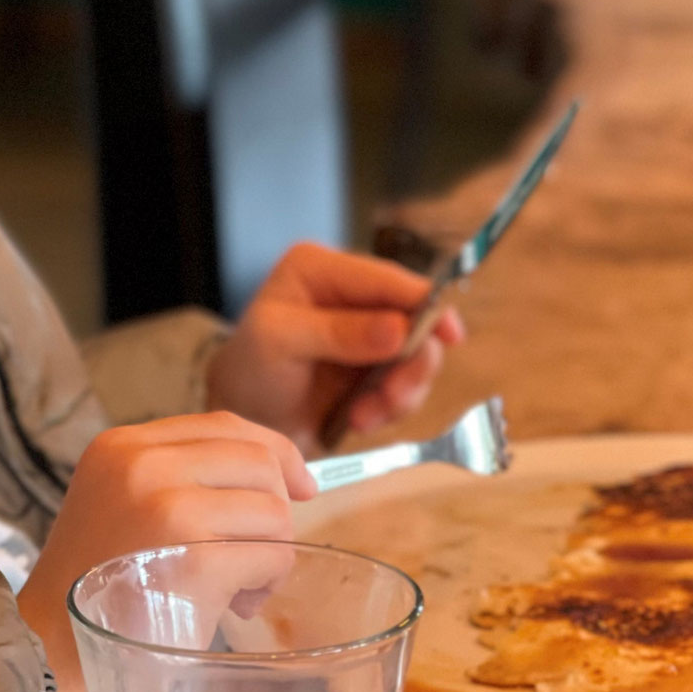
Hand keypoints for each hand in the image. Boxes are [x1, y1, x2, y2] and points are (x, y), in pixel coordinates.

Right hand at [17, 413, 312, 691]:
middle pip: (258, 463)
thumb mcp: (121, 508)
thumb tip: (283, 475)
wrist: (52, 659)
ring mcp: (167, 508)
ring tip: (234, 591)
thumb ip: (180, 480)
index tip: (301, 486)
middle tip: (250, 561)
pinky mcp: (195, 559)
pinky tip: (232, 607)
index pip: (222, 424)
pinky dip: (265, 584)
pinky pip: (272, 556)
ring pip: (273, 511)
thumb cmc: (97, 595)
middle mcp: (142, 465)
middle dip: (273, 514)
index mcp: (121, 447)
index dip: (275, 451)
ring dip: (270, 556)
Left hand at [205, 241, 464, 454]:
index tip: (447, 333)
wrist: (245, 423)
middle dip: (410, 362)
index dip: (422, 302)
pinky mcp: (378, 366)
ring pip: (418, 354)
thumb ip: (337, 333)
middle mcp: (351, 293)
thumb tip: (398, 327)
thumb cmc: (249, 373)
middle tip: (393, 396)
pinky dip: (391, 407)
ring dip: (400, 391)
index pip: (383, 278)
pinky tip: (360, 419)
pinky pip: (409, 384)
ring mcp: (369, 331)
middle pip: (413, 315)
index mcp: (320, 268)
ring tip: (364, 416)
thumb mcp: (279, 343)